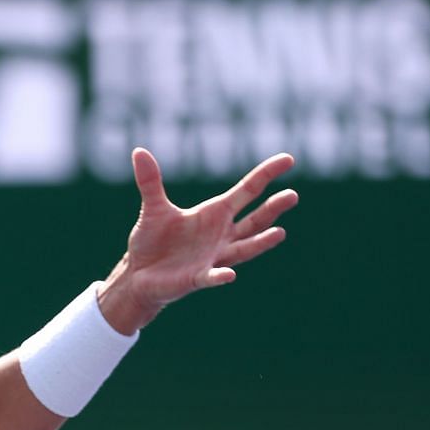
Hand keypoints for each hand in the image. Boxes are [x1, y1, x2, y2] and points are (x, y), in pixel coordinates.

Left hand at [98, 149, 298, 333]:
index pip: (247, 191)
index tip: (288, 159)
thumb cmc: (152, 241)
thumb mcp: (153, 208)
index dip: (266, 175)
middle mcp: (221, 235)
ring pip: (244, 249)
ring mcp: (213, 258)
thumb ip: (150, 182)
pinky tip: (230, 275)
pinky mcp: (197, 278)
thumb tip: (139, 151)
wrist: (138, 274)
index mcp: (214, 214)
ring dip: (260, 242)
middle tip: (292, 195)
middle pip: (254, 220)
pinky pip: (212, 277)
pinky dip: (220, 276)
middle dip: (272, 209)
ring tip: (280, 232)